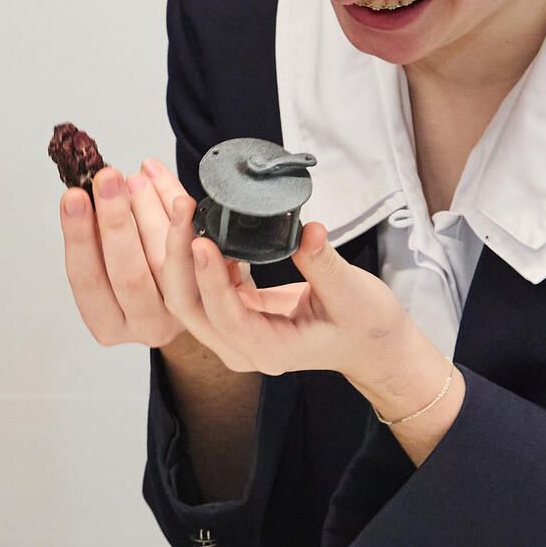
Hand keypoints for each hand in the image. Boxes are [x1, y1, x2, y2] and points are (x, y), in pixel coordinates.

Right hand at [59, 160, 185, 349]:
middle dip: (115, 221)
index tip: (74, 197)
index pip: (87, 280)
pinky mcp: (209, 295)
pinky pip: (194, 253)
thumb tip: (82, 194)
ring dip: (148, 213)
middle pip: (128, 274)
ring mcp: (181, 314)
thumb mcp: (108, 267)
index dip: (79, 237)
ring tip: (136, 179)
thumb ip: (97, 239)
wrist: (192, 300)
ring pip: (164, 261)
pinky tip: (170, 189)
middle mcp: (145, 324)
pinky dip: (179, 216)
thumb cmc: (138, 277)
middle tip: (107, 179)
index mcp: (109, 323)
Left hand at [162, 207, 458, 427]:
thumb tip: (307, 231)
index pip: (227, 317)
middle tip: (179, 206)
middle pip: (190, 305)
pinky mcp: (233, 311)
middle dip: (177, 254)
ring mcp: (232, 331)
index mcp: (270, 349)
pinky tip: (193, 211)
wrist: (371, 344)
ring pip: (187, 290)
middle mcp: (242, 347)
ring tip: (174, 197)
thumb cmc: (365, 326)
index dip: (211, 279)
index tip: (203, 241)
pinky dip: (193, 245)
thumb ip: (325, 265)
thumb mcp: (354, 294)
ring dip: (177, 244)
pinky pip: (201, 279)